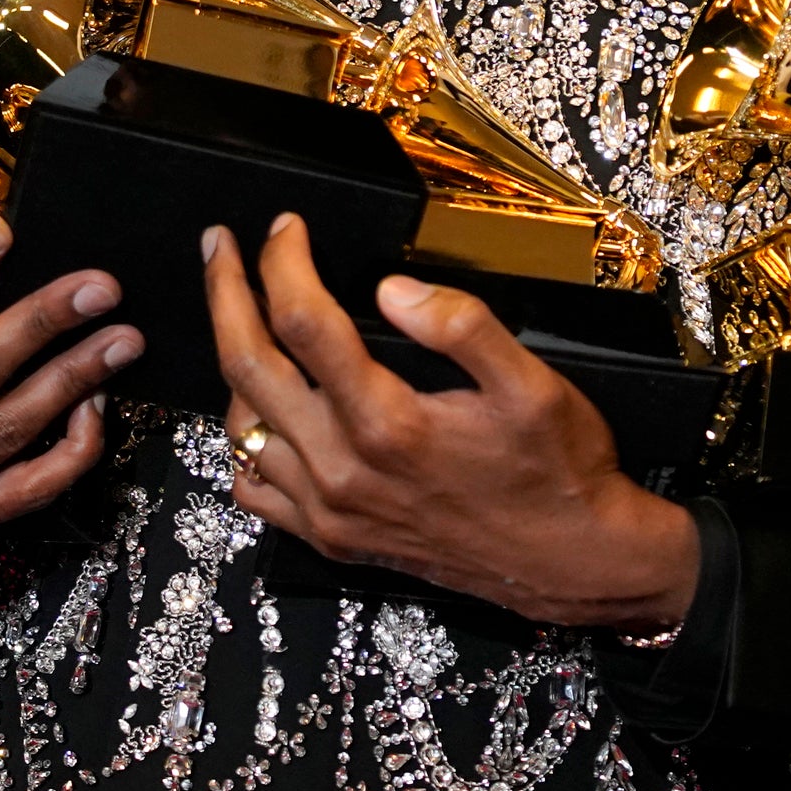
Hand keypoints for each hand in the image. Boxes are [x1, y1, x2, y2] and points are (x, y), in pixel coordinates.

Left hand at [204, 213, 697, 631]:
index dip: (285, 262)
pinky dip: (243, 439)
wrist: (570, 562)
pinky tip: (263, 407)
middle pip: (249, 366)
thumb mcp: (534, 384)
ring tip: (243, 314)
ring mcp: (331, 510)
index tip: (285, 228)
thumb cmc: (557, 471)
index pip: (304, 322)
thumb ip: (463, 325)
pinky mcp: (332, 537)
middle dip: (226, 294)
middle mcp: (345, 470)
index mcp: (389, 423)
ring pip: (240, 426)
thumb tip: (392, 288)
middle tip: (220, 246)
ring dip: (231, 360)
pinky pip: (254, 486)